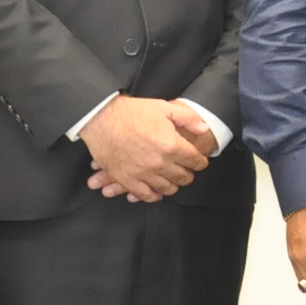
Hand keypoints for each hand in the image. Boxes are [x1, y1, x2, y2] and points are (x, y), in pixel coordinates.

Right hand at [82, 96, 209, 200]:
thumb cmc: (132, 111)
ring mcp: (143, 173)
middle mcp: (160, 162)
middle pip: (183, 177)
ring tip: (173, 181)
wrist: (101, 118)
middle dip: (188, 175)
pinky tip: (156, 192)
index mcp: (172, 145)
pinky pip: (145, 195)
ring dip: (173, 186)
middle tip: (187, 171)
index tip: (200, 162)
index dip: (200, 162)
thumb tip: (204, 129)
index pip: (195, 161)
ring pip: (167, 188)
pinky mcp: (126, 179)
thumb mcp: (164, 108)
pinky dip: (154, 196)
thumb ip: (188, 119)